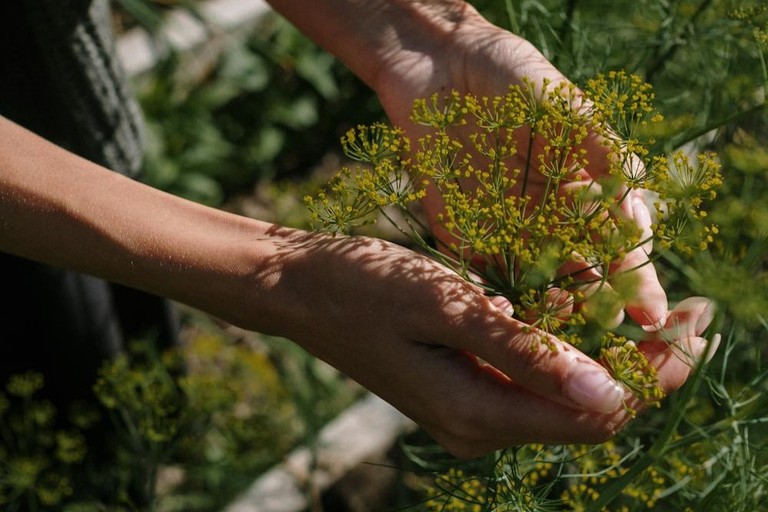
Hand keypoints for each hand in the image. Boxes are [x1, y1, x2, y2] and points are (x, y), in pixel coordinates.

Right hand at [259, 228, 714, 456]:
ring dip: (614, 358)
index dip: (657, 372)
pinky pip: (535, 381)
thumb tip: (610, 392)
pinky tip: (589, 315)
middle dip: (649, 366)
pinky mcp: (465, 388)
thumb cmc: (365, 287)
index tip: (701, 325)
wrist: (301, 289)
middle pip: (590, 411)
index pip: (597, 411)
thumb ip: (525, 353)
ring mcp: (471, 412)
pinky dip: (571, 352)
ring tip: (657, 312)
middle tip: (697, 314)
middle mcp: (481, 426)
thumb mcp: (447, 308)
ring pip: (567, 396)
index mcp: (478, 413)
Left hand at [371, 2, 666, 328]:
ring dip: (550, 313)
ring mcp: (508, 232)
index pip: (619, 244)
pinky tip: (509, 319)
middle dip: (599, 310)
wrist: (440, 67)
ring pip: (537, 287)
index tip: (650, 314)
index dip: (637, 279)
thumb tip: (636, 216)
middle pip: (583, 276)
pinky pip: (482, 279)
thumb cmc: (512, 76)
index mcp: (586, 191)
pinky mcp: (464, 236)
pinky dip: (496, 303)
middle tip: (609, 337)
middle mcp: (551, 219)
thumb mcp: (567, 107)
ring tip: (562, 330)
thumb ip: (603, 154)